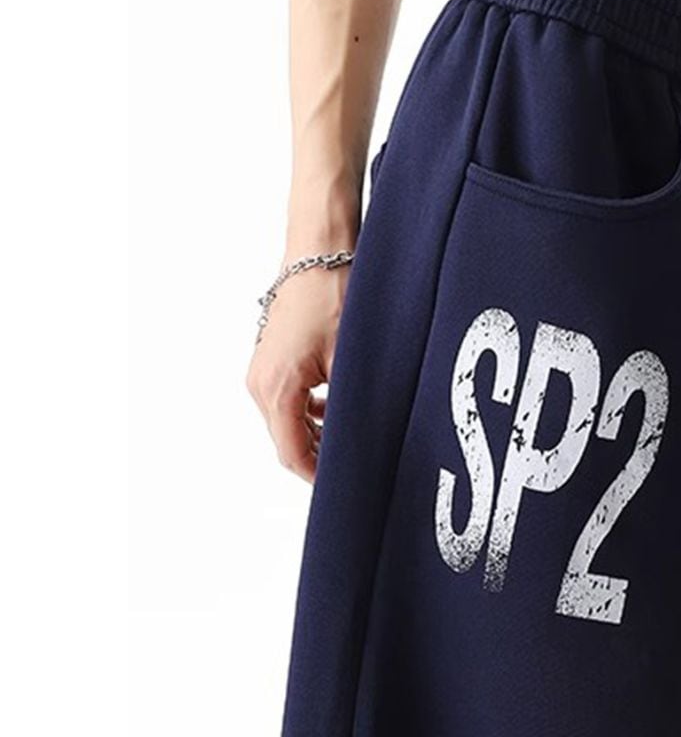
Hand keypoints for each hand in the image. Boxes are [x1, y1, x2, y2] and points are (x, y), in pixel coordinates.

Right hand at [245, 264, 350, 482]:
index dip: (320, 476)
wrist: (320, 251)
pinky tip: (340, 407)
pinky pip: (289, 398)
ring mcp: (263, 370)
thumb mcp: (351, 361)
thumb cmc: (335, 296)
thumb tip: (363, 443)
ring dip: (319, 432)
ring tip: (357, 434)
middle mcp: (260, 383)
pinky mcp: (272, 357)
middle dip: (322, 455)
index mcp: (276, 389)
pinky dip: (312, 410)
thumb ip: (351, 407)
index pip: (292, 453)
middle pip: (288, 440)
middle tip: (360, 464)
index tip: (347, 485)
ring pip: (289, 420)